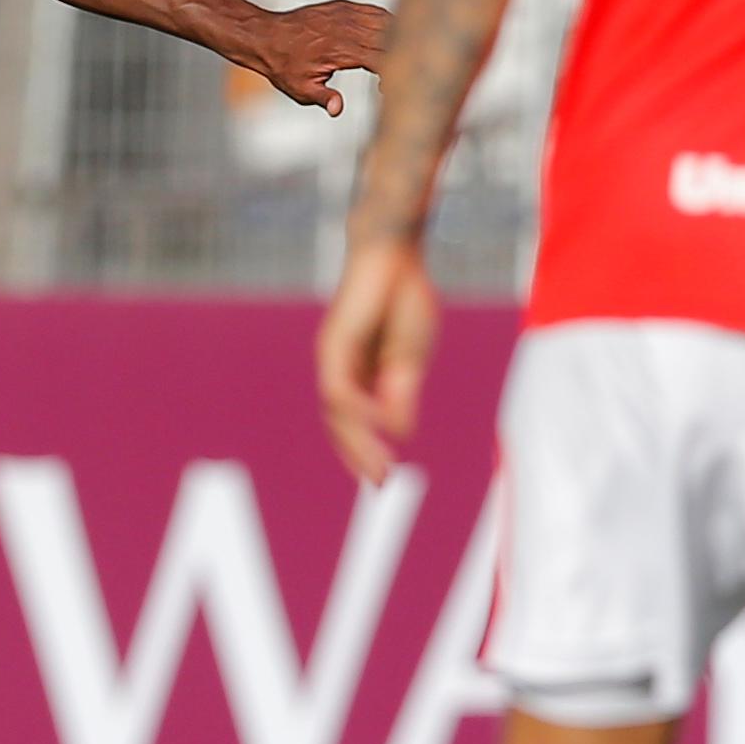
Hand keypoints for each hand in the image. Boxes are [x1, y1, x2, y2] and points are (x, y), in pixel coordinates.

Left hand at [229, 0, 389, 116]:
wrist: (265, 36)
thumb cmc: (282, 65)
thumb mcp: (301, 88)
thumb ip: (324, 98)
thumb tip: (338, 110)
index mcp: (341, 50)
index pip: (383, 59)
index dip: (393, 74)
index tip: (386, 88)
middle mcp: (348, 28)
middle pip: (392, 37)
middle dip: (399, 55)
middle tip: (393, 74)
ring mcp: (346, 14)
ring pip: (388, 20)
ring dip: (397, 36)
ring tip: (394, 56)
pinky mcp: (343, 6)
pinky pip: (375, 11)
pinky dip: (386, 22)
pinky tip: (385, 37)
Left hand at [316, 237, 439, 484]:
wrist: (395, 257)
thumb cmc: (405, 302)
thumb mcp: (410, 359)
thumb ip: (402, 395)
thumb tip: (400, 434)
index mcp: (361, 375)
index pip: (354, 424)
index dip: (365, 451)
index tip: (383, 480)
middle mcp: (341, 370)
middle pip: (342, 424)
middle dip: (360, 456)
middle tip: (379, 486)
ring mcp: (334, 358)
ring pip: (337, 412)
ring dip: (358, 442)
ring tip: (379, 469)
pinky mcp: (334, 344)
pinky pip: (340, 388)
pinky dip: (359, 411)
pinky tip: (377, 427)